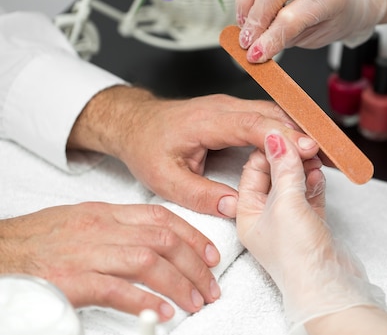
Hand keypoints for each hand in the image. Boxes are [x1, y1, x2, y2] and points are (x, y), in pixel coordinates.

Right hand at [0, 202, 220, 321]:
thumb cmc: (37, 240)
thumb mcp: (82, 221)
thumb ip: (118, 229)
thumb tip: (154, 244)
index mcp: (105, 213)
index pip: (161, 218)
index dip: (193, 236)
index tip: (210, 255)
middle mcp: (100, 228)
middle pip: (162, 240)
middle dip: (194, 265)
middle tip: (210, 285)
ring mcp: (86, 253)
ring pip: (147, 262)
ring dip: (178, 284)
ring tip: (195, 302)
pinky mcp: (71, 280)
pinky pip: (116, 289)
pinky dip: (144, 301)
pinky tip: (161, 312)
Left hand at [68, 87, 319, 217]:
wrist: (136, 123)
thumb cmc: (147, 146)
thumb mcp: (164, 179)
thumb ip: (199, 194)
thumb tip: (235, 206)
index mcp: (207, 121)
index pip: (252, 124)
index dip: (282, 135)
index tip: (306, 149)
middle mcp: (223, 108)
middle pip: (271, 113)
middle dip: (301, 131)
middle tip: (327, 153)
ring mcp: (231, 107)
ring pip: (274, 112)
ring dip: (298, 129)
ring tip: (322, 152)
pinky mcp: (236, 112)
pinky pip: (268, 116)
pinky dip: (288, 129)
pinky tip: (301, 145)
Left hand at [237, 130, 385, 330]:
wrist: (327, 289)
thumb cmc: (296, 257)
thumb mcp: (286, 204)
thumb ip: (283, 169)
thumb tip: (278, 139)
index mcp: (246, 211)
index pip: (253, 167)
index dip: (270, 147)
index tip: (288, 133)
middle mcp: (264, 214)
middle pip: (274, 172)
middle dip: (289, 154)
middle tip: (305, 141)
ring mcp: (287, 218)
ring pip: (293, 180)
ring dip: (304, 166)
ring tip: (314, 156)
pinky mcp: (309, 223)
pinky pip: (309, 193)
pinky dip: (314, 181)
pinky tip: (318, 174)